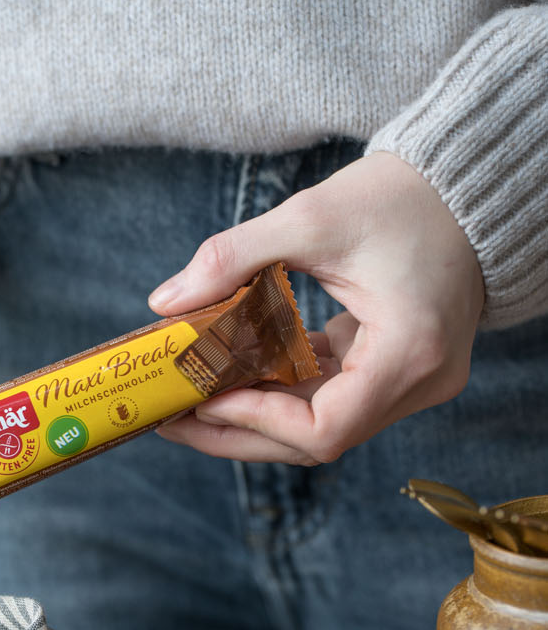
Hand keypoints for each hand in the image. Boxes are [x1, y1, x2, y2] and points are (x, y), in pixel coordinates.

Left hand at [150, 152, 484, 465]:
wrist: (464, 188)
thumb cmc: (403, 197)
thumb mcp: (312, 217)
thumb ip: (233, 257)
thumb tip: (165, 302)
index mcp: (411, 353)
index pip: (326, 429)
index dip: (259, 420)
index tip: (208, 398)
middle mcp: (419, 383)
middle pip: (316, 441)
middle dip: (239, 431)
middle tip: (173, 419)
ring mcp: (412, 383)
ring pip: (320, 425)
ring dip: (256, 416)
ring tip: (192, 401)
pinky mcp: (399, 371)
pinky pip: (333, 398)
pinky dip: (283, 392)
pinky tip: (233, 379)